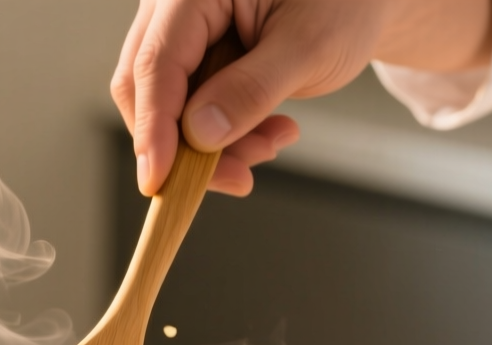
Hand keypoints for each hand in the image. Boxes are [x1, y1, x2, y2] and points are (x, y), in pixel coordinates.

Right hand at [111, 0, 491, 196]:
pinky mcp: (196, 55)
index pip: (156, 63)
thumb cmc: (344, 4)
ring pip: (167, 105)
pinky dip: (224, 133)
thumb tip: (199, 134)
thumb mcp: (310, 47)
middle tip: (239, 177)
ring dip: (211, 144)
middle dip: (186, 145)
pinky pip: (190, 106)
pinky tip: (267, 134)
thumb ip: (253, 89)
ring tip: (271, 145)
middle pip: (147, 87)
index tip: (159, 181)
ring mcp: (183, 31)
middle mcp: (175, 6)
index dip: (154, 128)